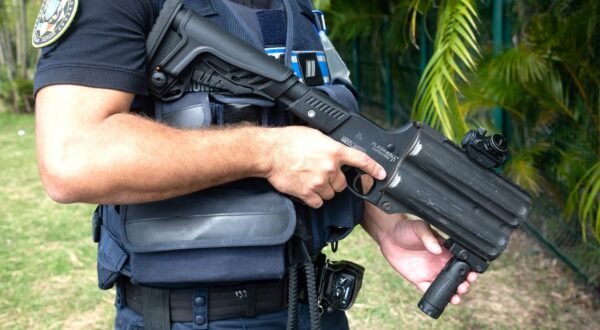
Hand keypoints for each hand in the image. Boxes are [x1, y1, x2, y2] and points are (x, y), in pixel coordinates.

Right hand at [264, 126, 385, 207]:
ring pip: (331, 194)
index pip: (360, 160)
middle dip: (334, 180)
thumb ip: (330, 146)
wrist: (270, 152)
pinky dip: (314, 199)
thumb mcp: (315, 135)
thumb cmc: (288, 141)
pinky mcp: (308, 193)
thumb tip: (336, 153)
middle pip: (342, 183)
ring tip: (310, 179)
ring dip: (324, 190)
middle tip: (320, 172)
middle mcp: (329, 167)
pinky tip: (306, 189)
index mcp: (333, 151)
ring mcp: (319, 182)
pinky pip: (319, 203)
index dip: (374, 168)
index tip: (381, 174)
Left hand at [378, 218, 476, 304]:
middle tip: (465, 286)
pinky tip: (443, 299)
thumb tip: (438, 249)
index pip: (461, 261)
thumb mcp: (420, 228)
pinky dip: (437, 296)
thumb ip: (429, 238)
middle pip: (457, 277)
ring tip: (457, 297)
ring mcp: (430, 272)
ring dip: (454, 293)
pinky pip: (430, 290)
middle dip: (464, 284)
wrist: (388, 236)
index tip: (473, 274)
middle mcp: (440, 263)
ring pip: (446, 286)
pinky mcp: (419, 279)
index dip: (469, 269)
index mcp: (445, 250)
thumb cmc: (406, 229)